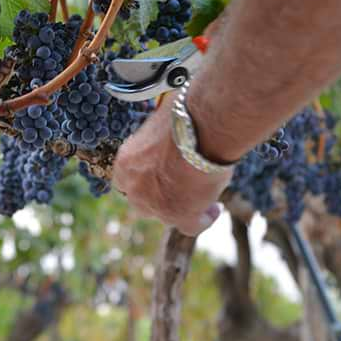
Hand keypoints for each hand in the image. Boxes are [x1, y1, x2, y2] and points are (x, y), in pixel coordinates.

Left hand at [111, 98, 228, 235]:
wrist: (199, 129)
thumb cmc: (183, 115)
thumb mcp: (163, 120)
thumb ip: (162, 131)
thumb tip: (171, 117)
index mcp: (126, 162)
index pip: (129, 177)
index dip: (146, 176)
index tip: (163, 171)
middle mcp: (134, 187)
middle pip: (144, 199)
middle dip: (162, 194)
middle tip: (183, 185)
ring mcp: (154, 204)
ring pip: (166, 214)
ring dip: (184, 206)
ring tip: (206, 196)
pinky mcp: (178, 215)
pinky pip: (190, 225)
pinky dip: (203, 219)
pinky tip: (214, 208)